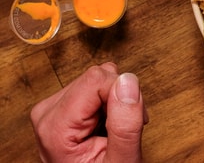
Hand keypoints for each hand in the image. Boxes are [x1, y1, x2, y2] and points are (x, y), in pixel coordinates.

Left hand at [31, 62, 146, 162]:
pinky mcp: (62, 105)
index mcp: (55, 127)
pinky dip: (107, 102)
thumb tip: (128, 81)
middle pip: (97, 77)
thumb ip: (125, 124)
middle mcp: (48, 112)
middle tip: (119, 130)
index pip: (97, 79)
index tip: (126, 122)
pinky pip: (94, 86)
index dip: (122, 96)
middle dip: (118, 98)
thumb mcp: (120, 162)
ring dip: (113, 100)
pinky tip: (105, 125)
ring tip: (112, 129)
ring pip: (98, 78)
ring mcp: (52, 108)